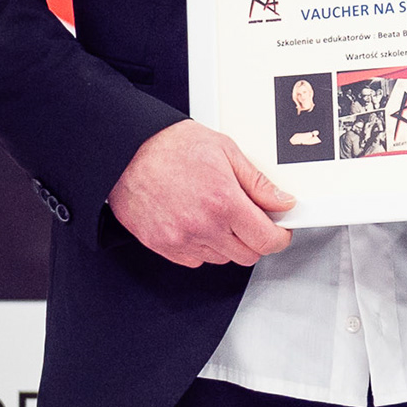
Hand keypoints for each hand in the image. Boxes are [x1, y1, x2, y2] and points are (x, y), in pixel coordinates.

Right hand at [109, 121, 292, 266]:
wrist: (124, 150)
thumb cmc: (169, 145)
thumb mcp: (225, 150)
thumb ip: (258, 182)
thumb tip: (282, 202)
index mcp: (222, 202)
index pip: (267, 240)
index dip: (279, 236)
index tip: (279, 230)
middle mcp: (202, 226)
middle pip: (247, 255)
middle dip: (255, 239)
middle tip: (249, 218)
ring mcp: (180, 240)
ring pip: (221, 259)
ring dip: (227, 243)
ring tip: (216, 214)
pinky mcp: (161, 245)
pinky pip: (194, 260)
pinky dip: (202, 247)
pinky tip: (196, 222)